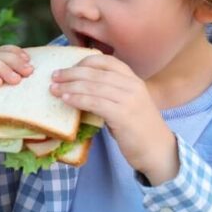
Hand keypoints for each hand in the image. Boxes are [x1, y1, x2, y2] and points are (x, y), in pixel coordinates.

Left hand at [49, 55, 178, 183]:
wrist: (158, 150)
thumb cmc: (138, 128)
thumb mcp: (126, 103)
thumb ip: (109, 93)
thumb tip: (80, 87)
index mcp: (133, 79)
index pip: (106, 61)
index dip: (84, 62)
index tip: (68, 67)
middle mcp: (132, 85)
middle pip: (95, 73)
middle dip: (71, 73)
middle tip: (53, 76)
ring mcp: (129, 99)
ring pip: (92, 86)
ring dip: (69, 86)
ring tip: (53, 89)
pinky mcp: (123, 115)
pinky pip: (95, 102)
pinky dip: (77, 99)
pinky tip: (65, 100)